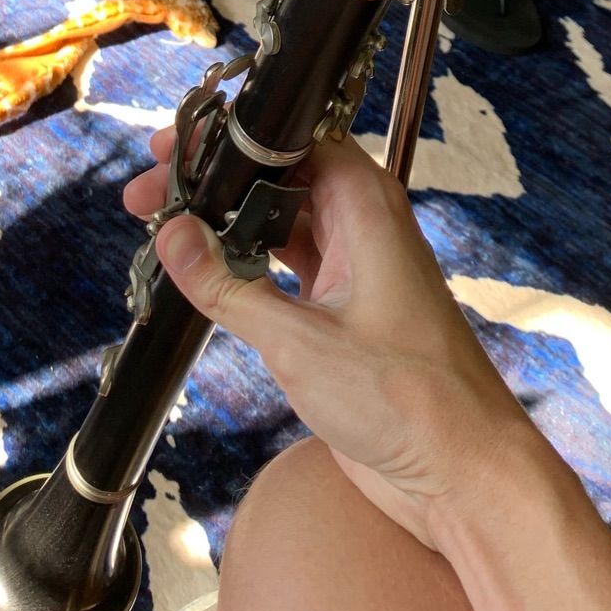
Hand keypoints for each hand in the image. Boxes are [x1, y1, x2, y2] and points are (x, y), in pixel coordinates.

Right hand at [123, 131, 531, 549]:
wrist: (463, 471)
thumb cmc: (406, 399)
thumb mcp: (299, 341)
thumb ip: (228, 286)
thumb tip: (171, 233)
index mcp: (365, 207)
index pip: (290, 139)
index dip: (227, 140)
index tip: (170, 150)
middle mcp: (361, 225)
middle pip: (276, 179)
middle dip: (213, 182)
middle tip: (147, 192)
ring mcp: (352, 267)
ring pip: (277, 223)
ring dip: (223, 225)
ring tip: (163, 229)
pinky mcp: (342, 310)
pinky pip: (285, 266)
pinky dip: (244, 266)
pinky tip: (202, 276)